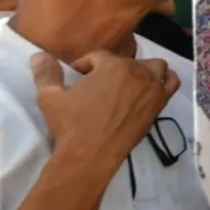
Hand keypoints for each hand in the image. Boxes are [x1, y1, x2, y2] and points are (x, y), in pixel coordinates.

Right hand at [33, 51, 178, 176]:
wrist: (91, 154)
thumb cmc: (71, 124)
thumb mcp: (50, 97)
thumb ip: (46, 73)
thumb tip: (38, 55)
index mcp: (112, 65)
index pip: (98, 56)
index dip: (86, 65)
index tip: (77, 76)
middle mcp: (137, 72)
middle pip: (127, 61)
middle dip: (112, 68)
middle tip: (99, 85)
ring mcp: (152, 88)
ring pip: (155, 67)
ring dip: (142, 70)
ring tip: (126, 83)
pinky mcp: (160, 104)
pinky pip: (171, 83)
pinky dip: (164, 80)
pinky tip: (151, 88)